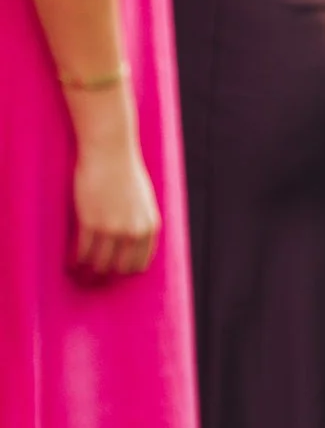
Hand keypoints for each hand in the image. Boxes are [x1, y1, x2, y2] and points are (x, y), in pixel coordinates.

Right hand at [69, 129, 159, 279]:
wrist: (110, 154)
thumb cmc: (125, 173)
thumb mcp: (143, 200)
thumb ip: (140, 222)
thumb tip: (132, 243)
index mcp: (149, 226)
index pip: (139, 263)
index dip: (124, 270)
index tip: (112, 271)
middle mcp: (134, 231)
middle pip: (119, 268)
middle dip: (106, 273)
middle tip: (93, 273)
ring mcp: (113, 228)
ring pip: (99, 264)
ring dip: (88, 269)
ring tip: (80, 269)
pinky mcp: (91, 223)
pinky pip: (82, 252)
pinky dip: (75, 260)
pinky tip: (70, 262)